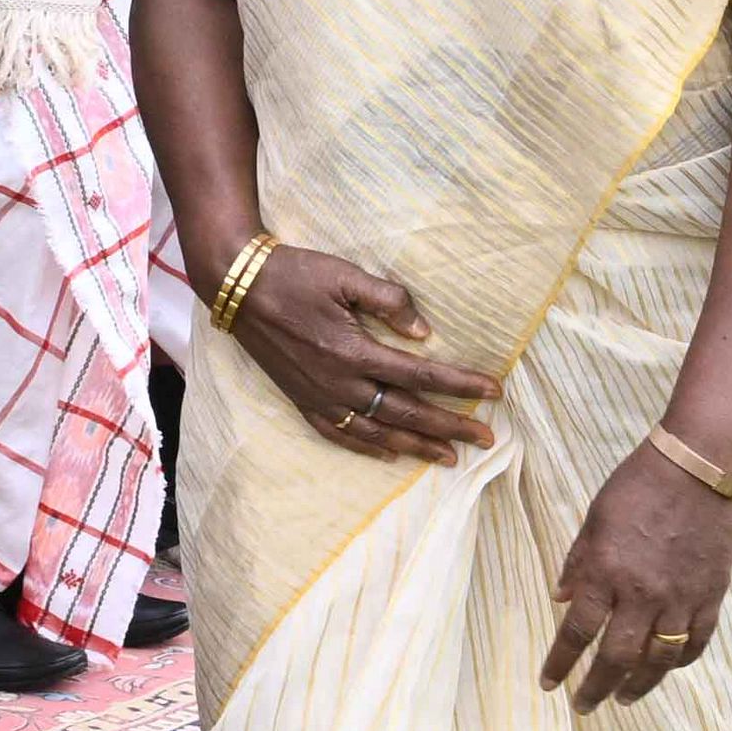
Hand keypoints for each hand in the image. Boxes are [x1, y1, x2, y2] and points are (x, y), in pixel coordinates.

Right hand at [229, 245, 499, 467]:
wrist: (237, 286)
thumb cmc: (294, 273)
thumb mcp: (345, 275)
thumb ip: (389, 301)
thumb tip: (424, 333)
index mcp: (354, 351)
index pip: (421, 376)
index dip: (461, 385)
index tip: (494, 392)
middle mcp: (340, 383)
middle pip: (407, 413)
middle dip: (451, 427)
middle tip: (486, 439)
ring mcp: (319, 396)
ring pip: (378, 431)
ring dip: (416, 446)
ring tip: (449, 456)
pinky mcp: (301, 399)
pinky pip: (340, 433)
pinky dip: (368, 446)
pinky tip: (389, 453)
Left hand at [539, 442, 731, 709]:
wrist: (700, 469)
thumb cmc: (638, 486)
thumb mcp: (593, 519)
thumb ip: (577, 563)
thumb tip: (561, 599)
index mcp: (606, 573)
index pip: (577, 632)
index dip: (560, 662)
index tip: (548, 683)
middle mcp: (642, 595)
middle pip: (617, 657)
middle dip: (596, 688)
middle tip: (583, 707)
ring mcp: (681, 599)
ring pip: (659, 660)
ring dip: (639, 685)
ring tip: (623, 699)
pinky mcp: (711, 596)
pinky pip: (697, 642)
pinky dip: (680, 661)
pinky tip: (666, 670)